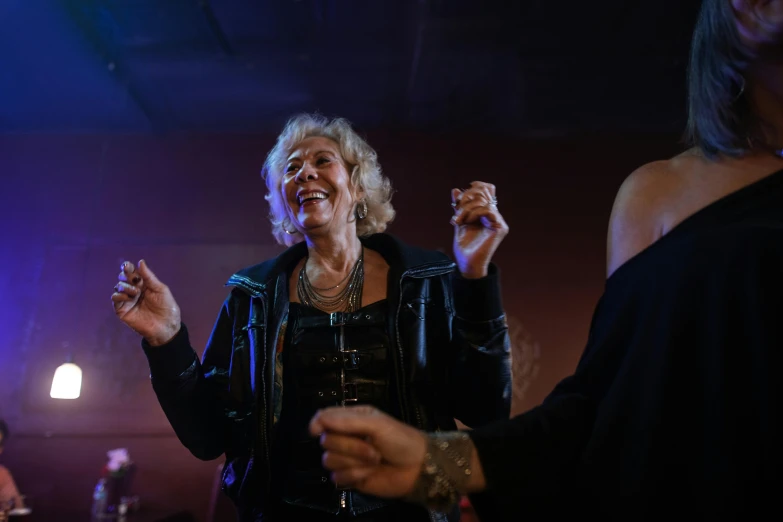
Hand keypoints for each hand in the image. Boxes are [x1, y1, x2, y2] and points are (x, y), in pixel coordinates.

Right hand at [111, 260, 180, 345]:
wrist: (166, 326)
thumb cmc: (167, 307)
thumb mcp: (160, 289)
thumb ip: (149, 276)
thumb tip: (140, 261)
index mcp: (144, 284)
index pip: (132, 273)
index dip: (128, 268)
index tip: (127, 266)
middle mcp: (134, 291)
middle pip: (123, 278)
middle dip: (125, 275)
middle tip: (132, 279)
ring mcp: (127, 300)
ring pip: (118, 287)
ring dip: (124, 286)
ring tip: (135, 292)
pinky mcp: (122, 310)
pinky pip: (115, 299)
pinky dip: (119, 295)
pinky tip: (128, 296)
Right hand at [309, 405, 426, 496]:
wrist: (416, 468)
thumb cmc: (401, 440)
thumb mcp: (377, 423)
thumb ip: (348, 420)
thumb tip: (319, 419)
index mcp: (351, 419)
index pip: (324, 418)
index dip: (318, 424)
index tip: (317, 430)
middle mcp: (346, 438)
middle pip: (327, 442)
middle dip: (351, 446)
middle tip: (373, 447)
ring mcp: (347, 459)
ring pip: (330, 460)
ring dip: (355, 461)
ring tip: (374, 460)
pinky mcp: (349, 478)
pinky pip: (337, 477)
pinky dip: (355, 475)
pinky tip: (369, 473)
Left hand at [451, 181, 508, 277]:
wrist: (467, 263)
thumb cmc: (464, 246)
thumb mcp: (459, 221)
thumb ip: (459, 207)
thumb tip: (455, 190)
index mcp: (486, 212)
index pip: (486, 188)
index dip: (474, 187)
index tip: (460, 198)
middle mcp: (494, 215)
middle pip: (483, 191)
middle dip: (466, 198)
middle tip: (456, 213)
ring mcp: (498, 221)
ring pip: (483, 201)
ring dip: (466, 209)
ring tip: (458, 221)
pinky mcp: (500, 227)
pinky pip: (488, 210)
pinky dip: (475, 213)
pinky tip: (468, 222)